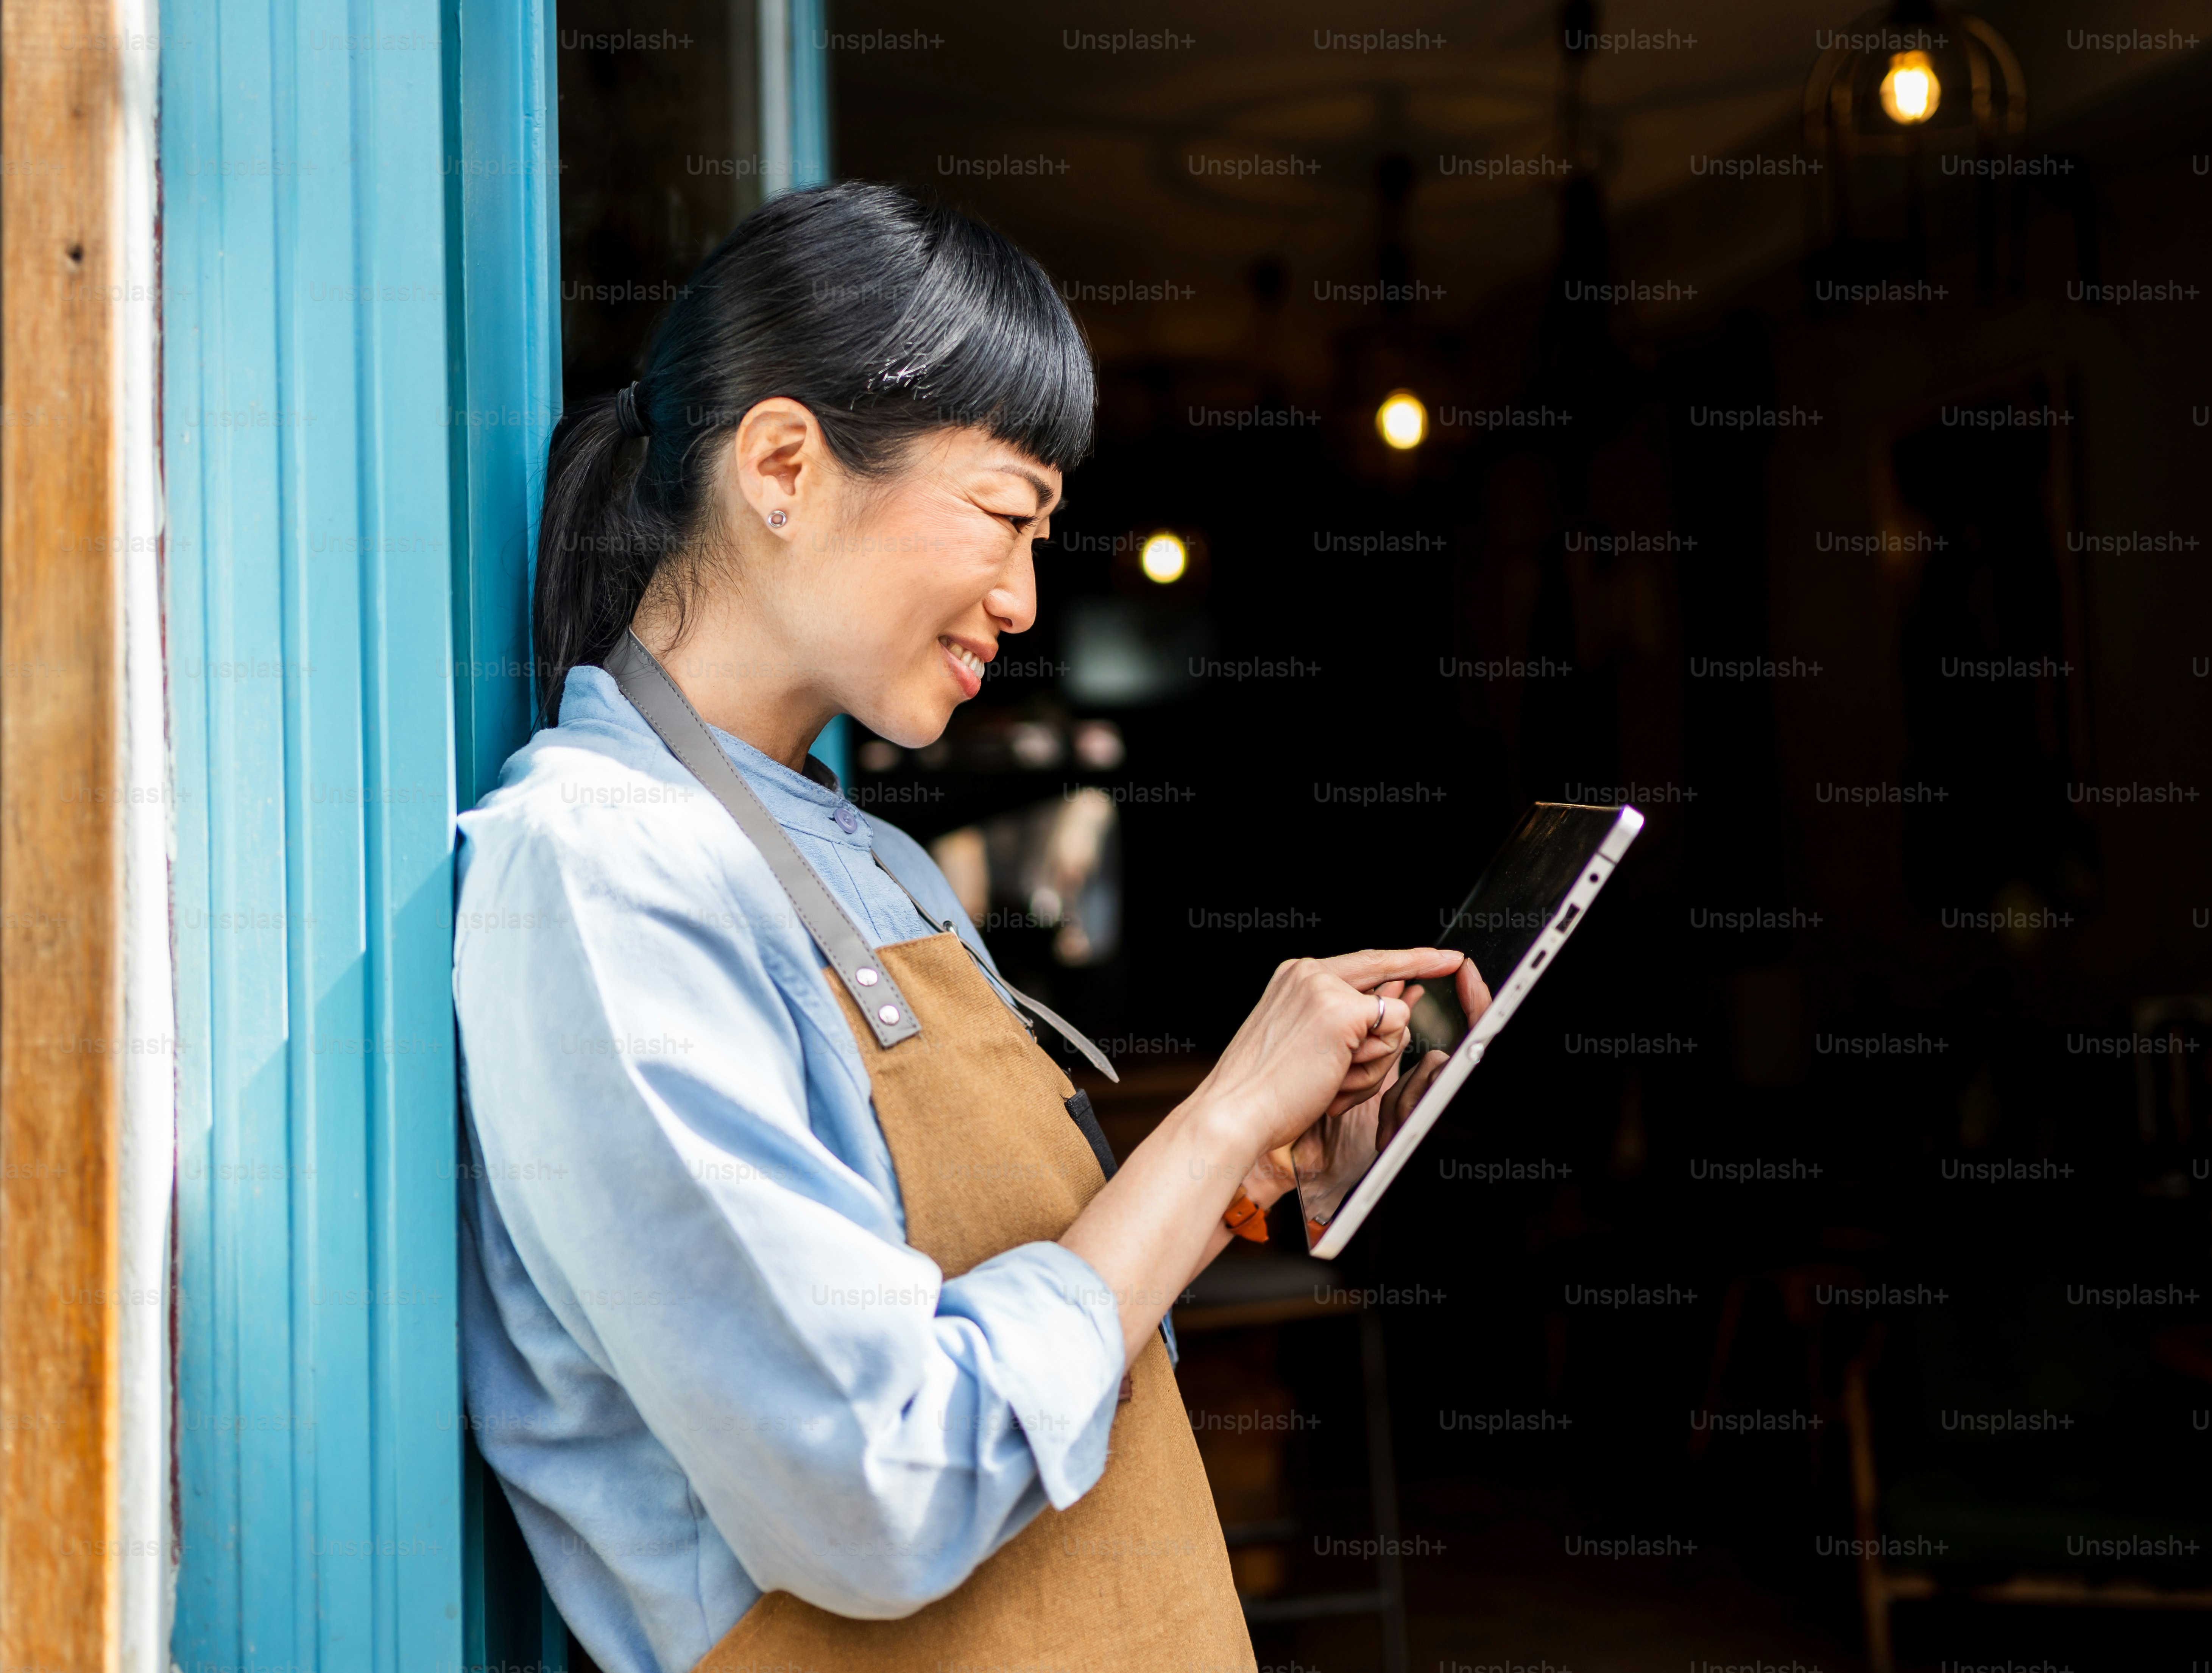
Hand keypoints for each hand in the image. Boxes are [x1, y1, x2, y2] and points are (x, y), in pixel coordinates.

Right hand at [1189, 948, 1465, 1158]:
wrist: (1235, 1111)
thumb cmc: (1264, 1090)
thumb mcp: (1301, 1042)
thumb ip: (1340, 1019)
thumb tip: (1396, 1001)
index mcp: (1294, 977)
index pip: (1362, 962)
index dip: (1402, 959)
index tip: (1434, 956)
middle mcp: (1308, 972)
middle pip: (1384, 974)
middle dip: (1419, 971)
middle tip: (1445, 971)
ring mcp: (1325, 988)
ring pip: (1392, 1016)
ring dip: (1373, 1060)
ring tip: (1330, 1081)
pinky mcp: (1342, 1010)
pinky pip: (1394, 1029)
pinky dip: (1375, 1064)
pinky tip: (1338, 1079)